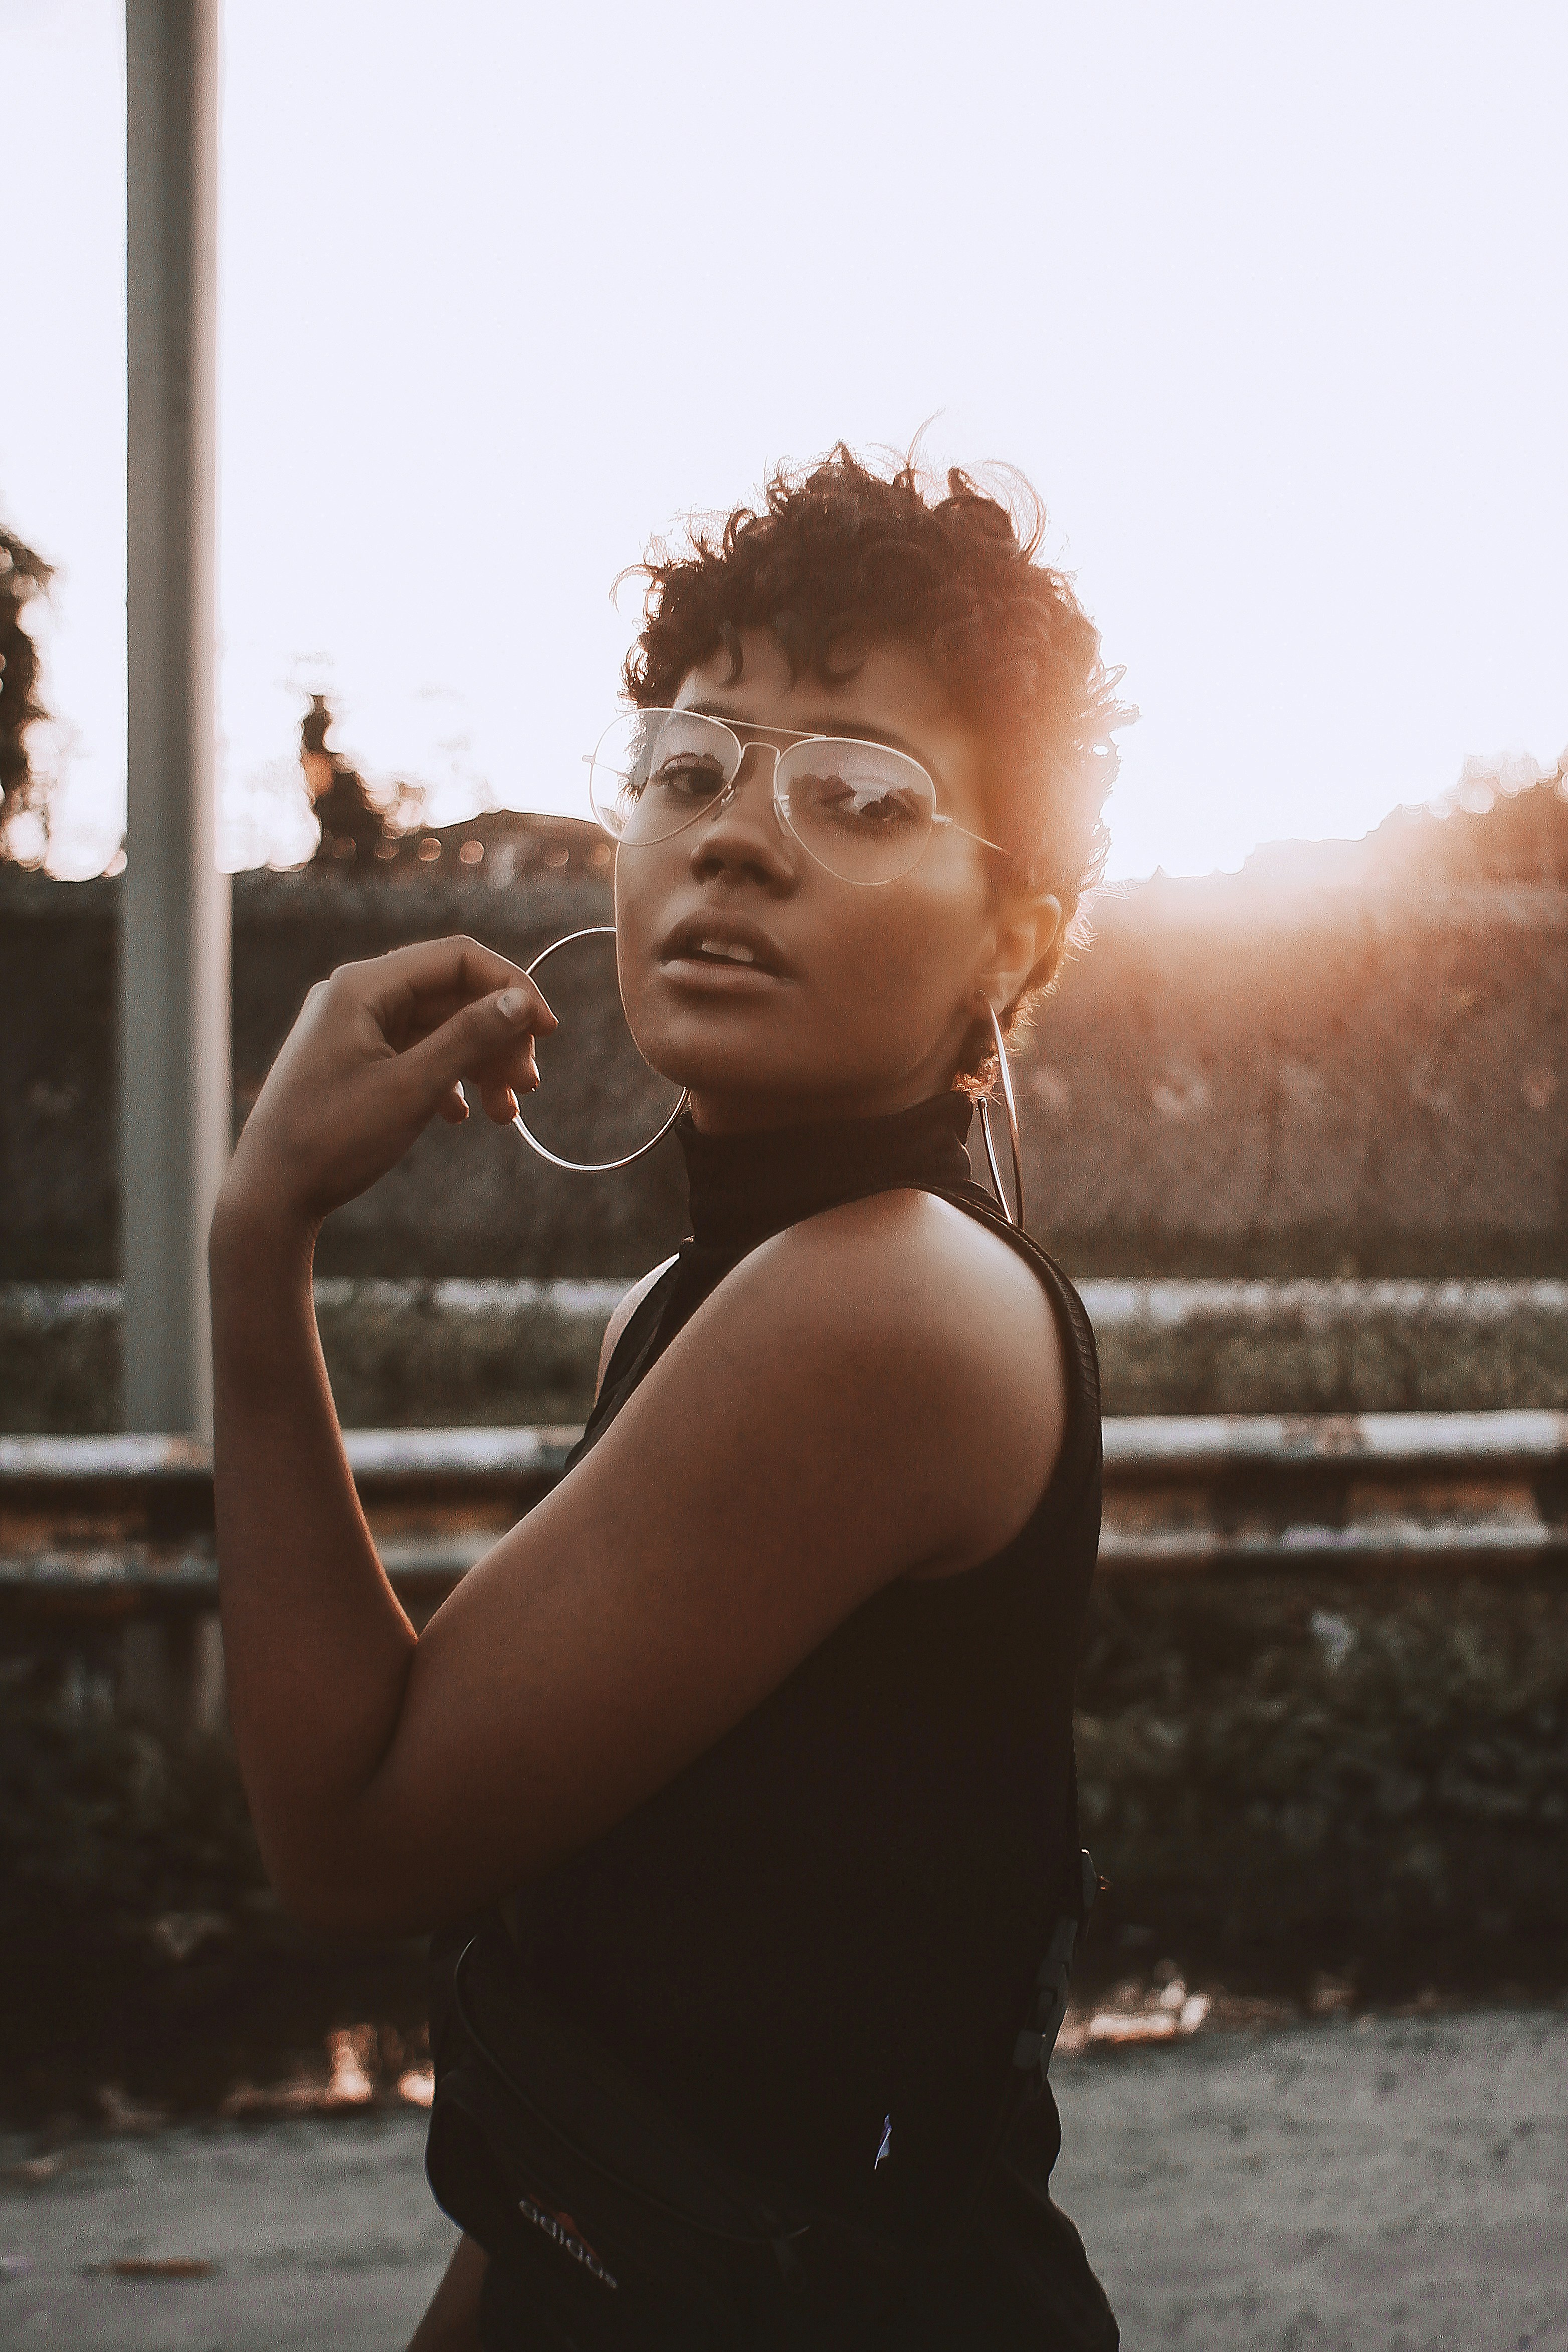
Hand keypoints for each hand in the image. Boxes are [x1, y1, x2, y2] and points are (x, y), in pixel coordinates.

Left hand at [218, 936, 555, 1232]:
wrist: (270, 1196)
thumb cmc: (333, 1139)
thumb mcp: (413, 1087)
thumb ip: (469, 1037)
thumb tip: (521, 1002)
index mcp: (362, 986)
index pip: (457, 959)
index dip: (511, 988)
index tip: (549, 1030)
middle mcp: (355, 997)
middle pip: (451, 995)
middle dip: (497, 1037)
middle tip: (528, 1084)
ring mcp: (352, 1030)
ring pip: (438, 1030)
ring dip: (479, 1064)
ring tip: (506, 1111)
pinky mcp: (352, 1063)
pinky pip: (415, 1055)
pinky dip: (448, 1080)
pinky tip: (463, 1116)